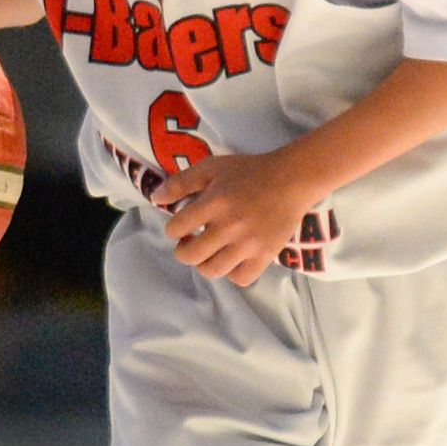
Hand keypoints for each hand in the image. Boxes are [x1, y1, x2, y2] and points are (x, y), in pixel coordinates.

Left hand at [154, 147, 312, 285]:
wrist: (292, 179)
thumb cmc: (249, 170)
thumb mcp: (211, 167)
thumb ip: (181, 182)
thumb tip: (154, 198)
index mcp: (214, 202)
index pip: (176, 228)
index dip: (173, 228)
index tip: (182, 225)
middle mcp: (229, 226)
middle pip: (190, 255)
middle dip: (183, 250)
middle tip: (190, 242)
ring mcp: (249, 243)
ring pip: (212, 270)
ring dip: (203, 264)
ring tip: (208, 252)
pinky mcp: (266, 255)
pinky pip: (240, 278)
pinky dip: (232, 273)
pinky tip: (231, 259)